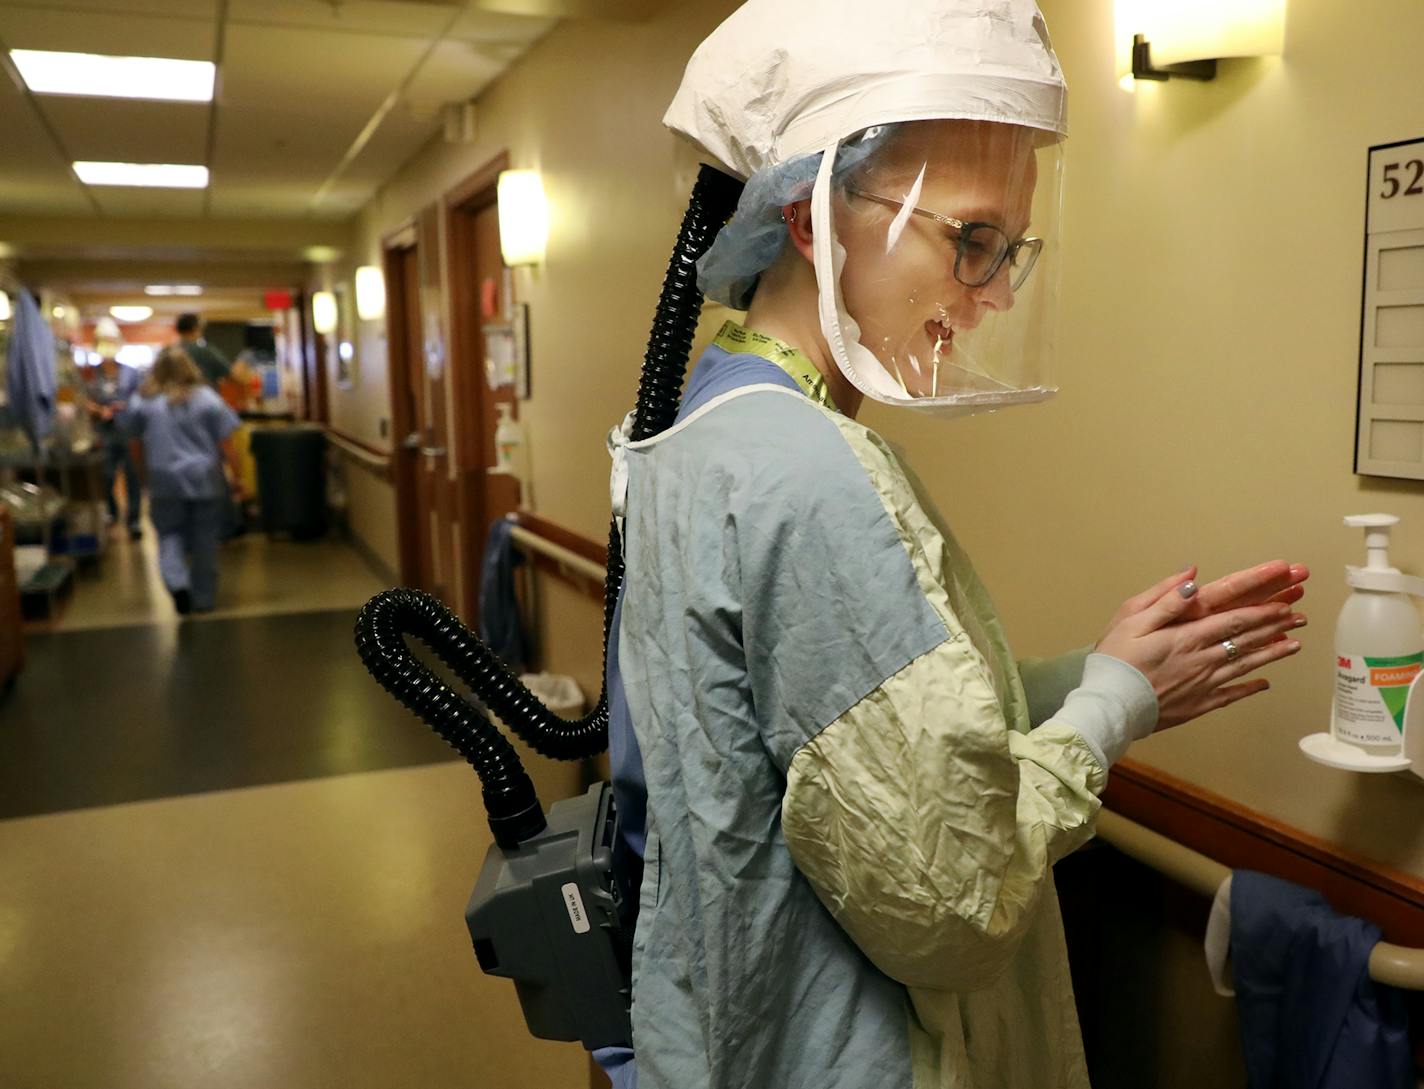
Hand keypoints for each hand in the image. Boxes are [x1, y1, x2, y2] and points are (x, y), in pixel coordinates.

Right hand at [1096, 565, 1306, 730]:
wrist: (1109, 707)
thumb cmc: (1115, 661)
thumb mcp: (1131, 620)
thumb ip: (1165, 599)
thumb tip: (1193, 577)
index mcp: (1186, 637)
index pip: (1233, 619)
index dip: (1262, 610)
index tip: (1285, 602)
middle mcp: (1202, 660)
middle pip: (1246, 640)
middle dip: (1275, 626)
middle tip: (1299, 617)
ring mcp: (1203, 684)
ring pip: (1246, 666)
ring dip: (1272, 654)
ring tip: (1295, 645)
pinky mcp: (1198, 705)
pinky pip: (1231, 694)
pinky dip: (1250, 688)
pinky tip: (1265, 684)